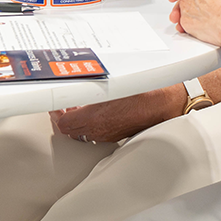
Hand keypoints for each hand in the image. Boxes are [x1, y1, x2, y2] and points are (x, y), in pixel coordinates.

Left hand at [48, 86, 183, 144]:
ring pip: (82, 133)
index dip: (56, 114)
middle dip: (65, 118)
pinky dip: (90, 124)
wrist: (164, 104)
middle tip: (63, 106)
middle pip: (70, 131)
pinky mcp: (116, 135)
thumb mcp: (111, 85)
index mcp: (94, 119)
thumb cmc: (143, 93)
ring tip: (78, 107)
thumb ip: (90, 89)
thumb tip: (77, 87)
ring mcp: (108, 135)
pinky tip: (96, 111)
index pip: (63, 123)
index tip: (55, 104)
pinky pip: (96, 133)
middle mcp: (99, 131)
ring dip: (77, 122)